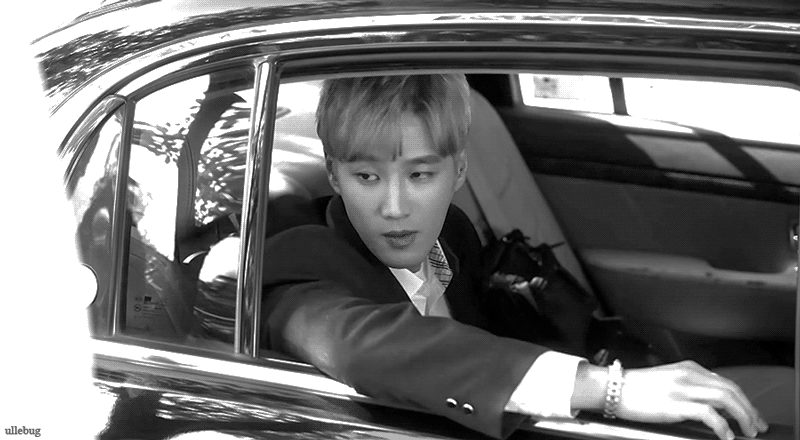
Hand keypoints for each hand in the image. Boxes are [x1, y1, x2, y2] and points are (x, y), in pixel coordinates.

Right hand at [618, 360, 768, 439]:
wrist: (613, 388)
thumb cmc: (635, 388)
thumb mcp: (667, 380)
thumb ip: (689, 386)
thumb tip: (709, 404)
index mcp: (688, 368)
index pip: (726, 382)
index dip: (743, 400)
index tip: (750, 414)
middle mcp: (688, 375)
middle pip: (731, 389)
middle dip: (750, 409)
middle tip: (757, 425)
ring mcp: (682, 389)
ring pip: (726, 399)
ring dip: (742, 416)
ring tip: (747, 431)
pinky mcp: (675, 404)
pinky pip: (709, 414)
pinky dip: (723, 426)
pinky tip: (726, 435)